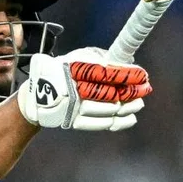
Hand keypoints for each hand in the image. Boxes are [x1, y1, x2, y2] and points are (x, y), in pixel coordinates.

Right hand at [17, 47, 151, 130]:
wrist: (36, 95)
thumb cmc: (64, 71)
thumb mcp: (79, 57)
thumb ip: (101, 57)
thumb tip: (128, 59)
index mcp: (75, 67)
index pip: (107, 71)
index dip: (127, 74)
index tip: (143, 75)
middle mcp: (73, 87)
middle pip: (110, 92)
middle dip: (131, 91)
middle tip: (146, 89)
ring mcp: (73, 106)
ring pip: (107, 109)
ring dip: (127, 107)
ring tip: (139, 104)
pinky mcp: (73, 121)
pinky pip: (99, 124)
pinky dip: (118, 123)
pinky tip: (131, 118)